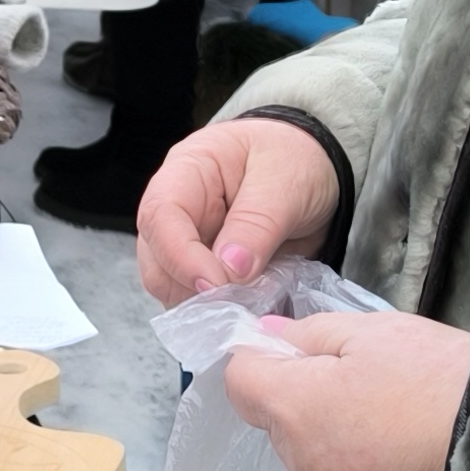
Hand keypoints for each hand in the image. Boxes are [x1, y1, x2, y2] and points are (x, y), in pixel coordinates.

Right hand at [135, 116, 340, 301]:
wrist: (315, 170)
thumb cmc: (294, 159)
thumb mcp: (286, 181)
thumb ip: (258, 224)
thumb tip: (231, 269)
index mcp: (188, 170)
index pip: (160, 215)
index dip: (180, 255)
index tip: (216, 284)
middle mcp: (177, 208)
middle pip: (155, 258)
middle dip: (189, 287)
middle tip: (236, 303)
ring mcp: (188, 241)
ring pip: (169, 286)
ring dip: (203, 305)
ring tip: (247, 305)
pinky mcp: (205, 268)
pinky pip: (196, 298)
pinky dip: (218, 312)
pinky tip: (247, 309)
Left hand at [217, 312, 469, 470]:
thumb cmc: (445, 385)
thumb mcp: (382, 334)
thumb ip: (315, 334)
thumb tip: (266, 335)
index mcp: (297, 411)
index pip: (241, 382)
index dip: (266, 360)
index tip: (304, 352)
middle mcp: (306, 469)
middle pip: (285, 428)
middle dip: (314, 404)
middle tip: (379, 384)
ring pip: (323, 467)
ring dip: (347, 446)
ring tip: (410, 426)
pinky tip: (424, 465)